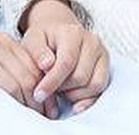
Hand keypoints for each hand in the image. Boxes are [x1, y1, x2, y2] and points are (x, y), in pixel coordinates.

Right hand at [0, 16, 50, 114]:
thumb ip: (2, 58)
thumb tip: (22, 85)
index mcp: (3, 40)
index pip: (35, 68)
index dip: (45, 91)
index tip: (48, 108)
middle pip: (28, 77)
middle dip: (38, 101)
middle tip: (42, 118)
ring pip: (15, 84)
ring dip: (24, 105)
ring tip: (26, 118)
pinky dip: (3, 102)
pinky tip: (4, 111)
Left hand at [19, 0, 109, 117]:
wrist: (59, 33)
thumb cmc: (45, 38)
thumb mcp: (32, 39)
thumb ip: (37, 51)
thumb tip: (46, 65)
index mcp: (73, 33)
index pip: (66, 63)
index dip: (52, 82)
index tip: (39, 94)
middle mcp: (92, 42)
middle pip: (80, 77)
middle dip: (62, 88)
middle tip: (48, 89)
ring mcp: (102, 54)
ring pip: (94, 85)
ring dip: (74, 95)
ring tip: (60, 90)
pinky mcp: (106, 66)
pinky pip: (101, 89)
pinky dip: (87, 99)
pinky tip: (74, 104)